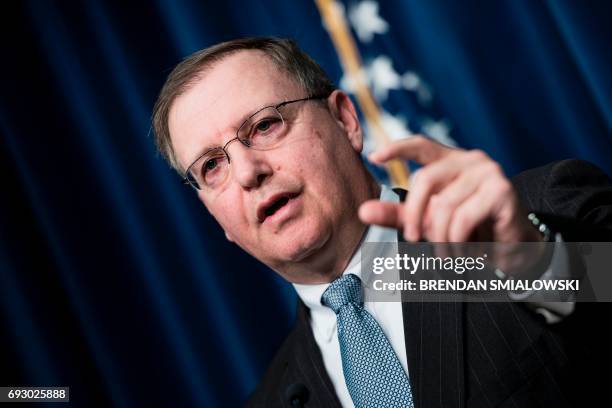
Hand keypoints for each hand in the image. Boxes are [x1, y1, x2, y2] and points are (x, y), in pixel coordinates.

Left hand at [359, 136, 542, 243]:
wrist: (510, 250)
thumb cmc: (468, 231)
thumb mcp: (427, 221)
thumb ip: (397, 215)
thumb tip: (362, 211)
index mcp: (449, 161)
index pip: (421, 145)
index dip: (397, 148)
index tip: (374, 157)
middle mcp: (469, 159)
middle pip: (424, 180)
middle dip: (414, 216)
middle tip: (414, 241)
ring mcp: (487, 172)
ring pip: (444, 205)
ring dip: (441, 238)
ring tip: (448, 254)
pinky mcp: (501, 190)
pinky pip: (463, 218)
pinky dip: (458, 242)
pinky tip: (464, 253)